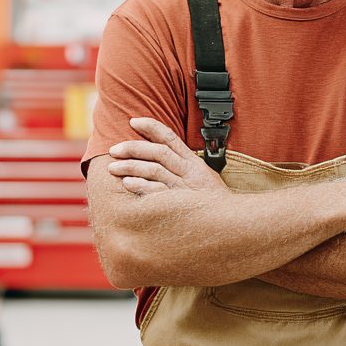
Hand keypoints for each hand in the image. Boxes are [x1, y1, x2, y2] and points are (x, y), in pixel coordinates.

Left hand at [108, 117, 227, 195]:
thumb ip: (185, 168)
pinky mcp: (179, 204)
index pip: (170, 138)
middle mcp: (189, 172)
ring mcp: (184, 188)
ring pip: (154, 169)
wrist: (232, 224)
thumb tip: (162, 158)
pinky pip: (157, 192)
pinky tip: (127, 183)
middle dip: (133, 148)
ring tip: (113, 167)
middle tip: (113, 149)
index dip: (151, 127)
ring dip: (131, 166)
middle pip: (157, 152)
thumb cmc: (214, 204)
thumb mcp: (204, 179)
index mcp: (194, 163)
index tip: (133, 121)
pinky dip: (141, 186)